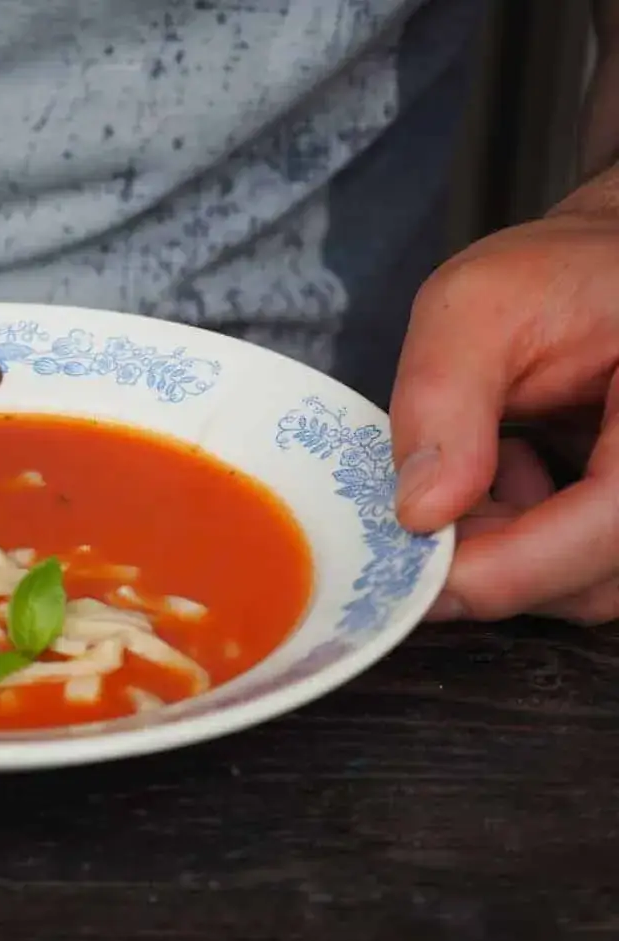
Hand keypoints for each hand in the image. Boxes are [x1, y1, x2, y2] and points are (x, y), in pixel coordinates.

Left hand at [389, 169, 618, 623]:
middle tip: (421, 507)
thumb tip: (419, 514)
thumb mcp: (476, 307)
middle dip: (492, 560)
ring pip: (586, 588)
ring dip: (504, 550)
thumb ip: (442, 401)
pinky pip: (584, 571)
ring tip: (479, 460)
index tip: (419, 574)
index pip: (611, 523)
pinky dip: (523, 541)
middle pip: (595, 579)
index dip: (511, 566)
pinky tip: (508, 471)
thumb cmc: (556, 275)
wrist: (603, 273)